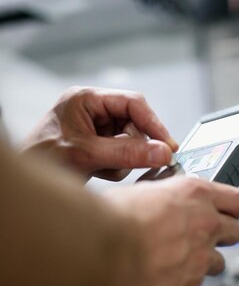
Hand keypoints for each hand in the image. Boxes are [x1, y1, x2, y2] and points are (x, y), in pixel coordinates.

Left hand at [21, 87, 177, 179]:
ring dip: (122, 160)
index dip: (153, 124)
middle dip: (134, 146)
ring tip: (102, 169)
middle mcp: (91, 111)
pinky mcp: (96, 146)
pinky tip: (98, 172)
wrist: (23, 186)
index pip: (132, 103)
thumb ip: (127, 152)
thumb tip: (162, 152)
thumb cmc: (41, 160)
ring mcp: (94, 129)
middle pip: (134, 123)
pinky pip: (121, 155)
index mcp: (86, 99)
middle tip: (136, 162)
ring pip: (130, 142)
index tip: (168, 145)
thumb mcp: (87, 155)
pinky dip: (115, 167)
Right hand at [105, 176, 238, 285]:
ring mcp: (200, 255)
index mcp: (195, 193)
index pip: (237, 200)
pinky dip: (184, 280)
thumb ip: (164, 193)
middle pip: (236, 231)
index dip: (230, 207)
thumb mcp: (141, 188)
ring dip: (205, 261)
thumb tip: (164, 192)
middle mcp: (205, 223)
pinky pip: (196, 283)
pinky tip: (164, 273)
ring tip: (179, 259)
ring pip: (220, 262)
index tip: (224, 211)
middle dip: (222, 234)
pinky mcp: (189, 283)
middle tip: (203, 235)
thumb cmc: (111, 217)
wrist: (100, 249)